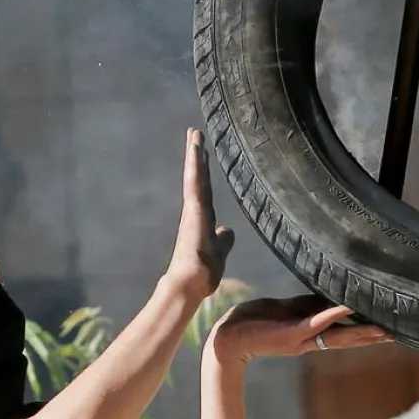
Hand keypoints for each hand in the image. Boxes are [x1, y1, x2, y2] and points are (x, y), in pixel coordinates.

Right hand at [165, 128, 234, 299]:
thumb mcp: (219, 252)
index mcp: (202, 220)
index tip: (202, 154)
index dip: (203, 172)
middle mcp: (195, 212)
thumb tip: (228, 230)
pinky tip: (196, 151)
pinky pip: (195, 184)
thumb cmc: (202, 274)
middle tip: (195, 133)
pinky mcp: (193, 212)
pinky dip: (195, 167)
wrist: (189, 284)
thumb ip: (223, 240)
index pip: (205, 190)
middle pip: (198, 178)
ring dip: (195, 155)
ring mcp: (193, 211)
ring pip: (195, 177)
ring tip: (195, 133)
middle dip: (197, 156)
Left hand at [208, 295, 391, 366]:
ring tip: (383, 329)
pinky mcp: (289, 333)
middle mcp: (309, 340)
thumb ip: (305, 306)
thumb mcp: (284, 310)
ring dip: (360, 331)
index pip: (344, 332)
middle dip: (372, 336)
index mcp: (309, 334)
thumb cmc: (253, 321)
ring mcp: (300, 338)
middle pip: (347, 339)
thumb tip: (326, 297)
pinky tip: (346, 309)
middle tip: (398, 333)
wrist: (227, 337)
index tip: (388, 329)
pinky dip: (331, 316)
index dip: (366, 331)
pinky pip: (314, 323)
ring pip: (337, 335)